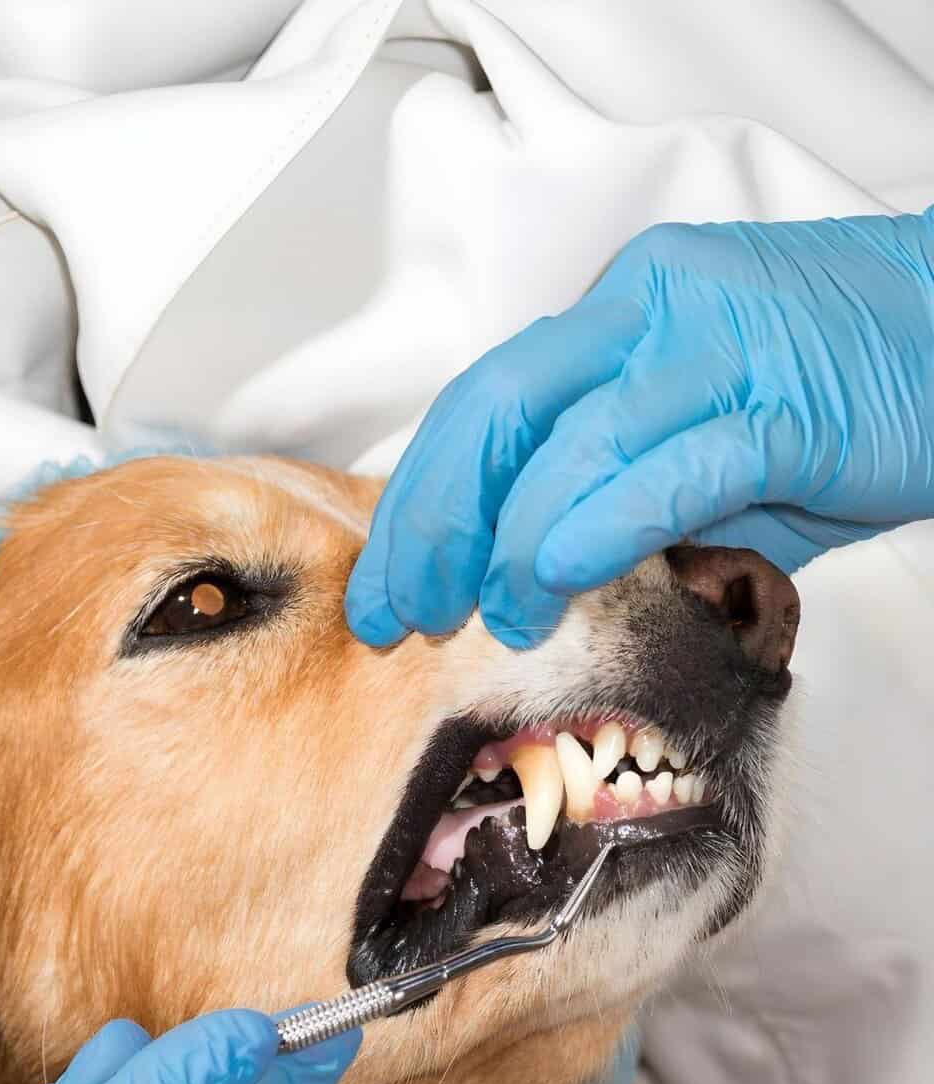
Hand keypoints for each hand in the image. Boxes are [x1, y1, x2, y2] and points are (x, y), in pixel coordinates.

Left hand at [346, 208, 933, 648]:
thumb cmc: (846, 396)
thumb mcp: (707, 434)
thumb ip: (625, 486)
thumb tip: (538, 571)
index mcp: (622, 312)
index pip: (486, 400)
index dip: (422, 496)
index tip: (389, 582)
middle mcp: (650, 310)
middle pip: (495, 412)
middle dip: (431, 524)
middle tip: (401, 615)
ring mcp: (714, 350)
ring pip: (569, 443)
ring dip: (509, 546)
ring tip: (492, 622)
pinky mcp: (782, 405)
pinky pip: (664, 469)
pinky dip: (595, 528)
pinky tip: (554, 580)